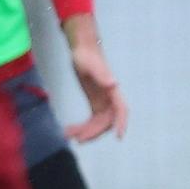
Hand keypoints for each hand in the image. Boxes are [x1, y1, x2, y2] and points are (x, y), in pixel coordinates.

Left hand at [63, 18, 128, 141]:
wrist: (81, 50)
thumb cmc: (86, 55)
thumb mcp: (90, 65)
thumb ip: (101, 75)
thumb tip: (114, 84)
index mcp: (112, 91)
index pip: (121, 110)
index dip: (121, 123)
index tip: (118, 136)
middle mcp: (110, 99)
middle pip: (106, 122)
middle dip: (94, 132)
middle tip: (78, 139)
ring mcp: (103, 103)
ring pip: (98, 124)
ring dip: (86, 132)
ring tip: (68, 135)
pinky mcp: (95, 103)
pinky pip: (91, 121)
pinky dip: (82, 127)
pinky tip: (69, 130)